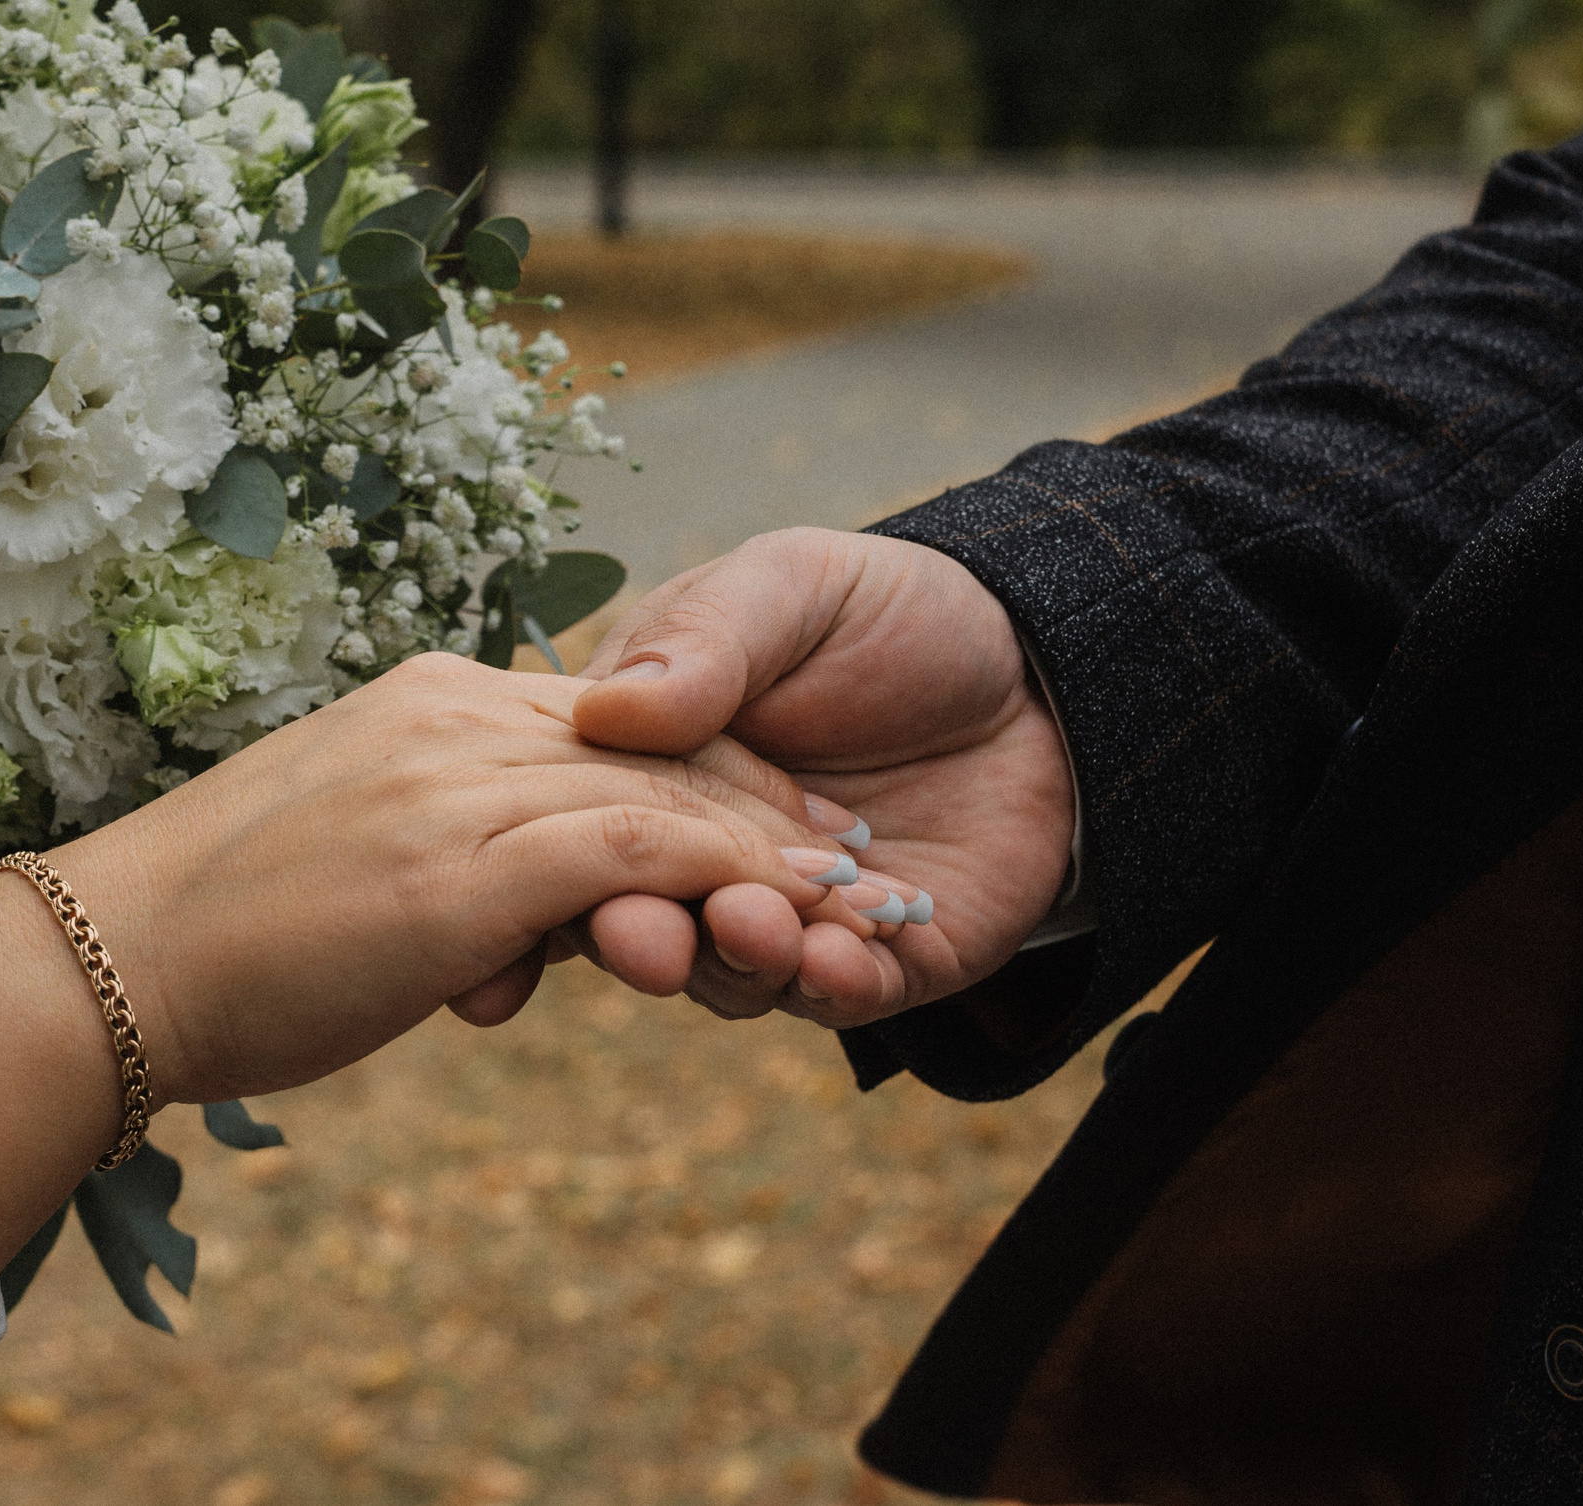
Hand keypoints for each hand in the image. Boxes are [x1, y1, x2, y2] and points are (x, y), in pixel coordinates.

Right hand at [66, 652, 856, 1103]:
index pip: (608, 719)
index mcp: (427, 700)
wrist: (106, 965)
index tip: (776, 828)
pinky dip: (723, 885)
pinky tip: (780, 925)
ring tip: (845, 904)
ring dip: (765, 854)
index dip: (706, 771)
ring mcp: (456, 785)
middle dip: (763, 808)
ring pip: (661, 795)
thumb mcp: (349, 847)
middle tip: (850, 867)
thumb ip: (439, 829)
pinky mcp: (462, 869)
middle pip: (655, 747)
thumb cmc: (215, 929)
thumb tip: (501, 885)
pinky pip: (633, 854)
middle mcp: (452, 717)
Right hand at [570, 529, 1076, 1026]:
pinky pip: (842, 996)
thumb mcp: (787, 587)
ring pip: (734, 973)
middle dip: (640, 937)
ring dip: (739, 960)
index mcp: (647, 768)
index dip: (550, 863)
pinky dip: (830, 985)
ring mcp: (788, 915)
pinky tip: (837, 957)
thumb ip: (704, 642)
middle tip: (646, 938)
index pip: (577, 826)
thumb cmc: (886, 612)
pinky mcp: (882, 960)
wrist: (1037, 661)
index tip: (545, 884)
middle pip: (643, 916)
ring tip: (762, 926)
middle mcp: (701, 857)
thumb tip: (608, 708)